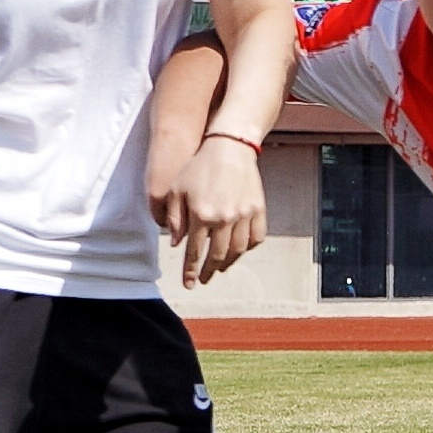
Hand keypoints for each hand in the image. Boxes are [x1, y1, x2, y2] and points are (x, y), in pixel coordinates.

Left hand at [157, 137, 265, 287]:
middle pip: (217, 256)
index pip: (195, 252)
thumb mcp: (177, 189)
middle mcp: (224, 218)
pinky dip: (248, 248)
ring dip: (228, 263)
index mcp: (201, 214)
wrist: (230, 148)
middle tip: (204, 279)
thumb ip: (173, 218)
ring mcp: (244, 215)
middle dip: (209, 271)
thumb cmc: (199, 167)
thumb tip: (176, 244)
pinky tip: (239, 250)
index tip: (189, 284)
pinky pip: (256, 238)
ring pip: (238, 250)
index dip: (191, 271)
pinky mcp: (258, 209)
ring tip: (219, 268)